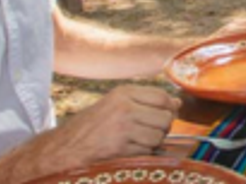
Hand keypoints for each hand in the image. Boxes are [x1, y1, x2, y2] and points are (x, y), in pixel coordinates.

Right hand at [41, 84, 180, 165]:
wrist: (67, 147)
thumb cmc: (93, 126)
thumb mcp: (116, 104)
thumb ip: (146, 101)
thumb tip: (177, 103)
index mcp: (124, 93)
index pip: (162, 97)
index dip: (169, 108)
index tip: (166, 115)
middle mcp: (124, 107)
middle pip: (165, 117)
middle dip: (163, 128)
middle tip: (149, 132)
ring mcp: (123, 128)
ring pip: (159, 136)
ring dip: (154, 142)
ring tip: (138, 141)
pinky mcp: (121, 147)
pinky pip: (148, 151)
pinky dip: (144, 153)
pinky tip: (130, 150)